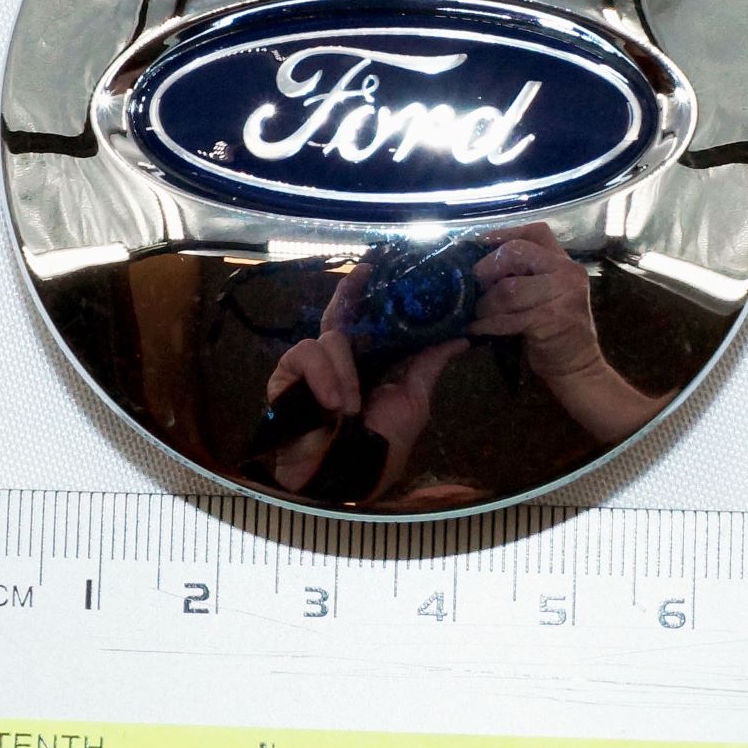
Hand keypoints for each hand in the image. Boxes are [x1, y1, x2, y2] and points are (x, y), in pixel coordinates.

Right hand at [265, 264, 466, 495]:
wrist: (344, 481)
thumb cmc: (378, 448)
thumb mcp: (413, 402)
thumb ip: (429, 365)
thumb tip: (461, 337)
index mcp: (368, 362)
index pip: (369, 319)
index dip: (373, 292)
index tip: (383, 266)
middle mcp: (340, 359)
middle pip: (340, 312)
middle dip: (351, 291)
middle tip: (365, 272)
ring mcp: (311, 368)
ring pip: (329, 337)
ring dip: (344, 371)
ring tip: (351, 407)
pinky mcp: (285, 378)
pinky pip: (304, 355)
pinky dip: (322, 376)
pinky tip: (332, 402)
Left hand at [471, 222, 673, 442]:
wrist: (578, 366)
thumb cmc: (554, 330)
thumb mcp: (547, 293)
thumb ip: (525, 274)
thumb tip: (477, 262)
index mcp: (565, 263)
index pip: (535, 232)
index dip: (503, 233)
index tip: (479, 242)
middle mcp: (568, 273)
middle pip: (514, 253)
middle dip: (485, 270)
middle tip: (472, 288)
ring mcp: (563, 296)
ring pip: (506, 289)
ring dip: (483, 305)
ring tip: (476, 314)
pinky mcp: (551, 320)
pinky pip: (506, 318)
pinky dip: (486, 325)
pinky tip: (477, 329)